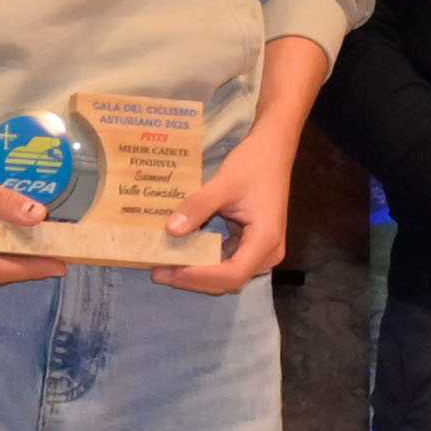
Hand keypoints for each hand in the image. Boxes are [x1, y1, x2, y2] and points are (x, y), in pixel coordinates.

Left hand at [158, 127, 300, 293]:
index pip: (233, 273)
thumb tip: (171, 230)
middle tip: (158, 271)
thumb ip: (199, 206)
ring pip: (226, 274)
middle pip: (229, 280)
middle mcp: (267, 253)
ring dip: (197, 272)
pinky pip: (226, 261)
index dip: (200, 277)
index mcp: (265, 240)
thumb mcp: (224, 183)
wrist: (272, 151)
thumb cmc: (253, 164)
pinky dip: (204, 261)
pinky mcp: (252, 245)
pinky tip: (181, 253)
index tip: (170, 270)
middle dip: (193, 278)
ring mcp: (260, 251)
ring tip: (164, 266)